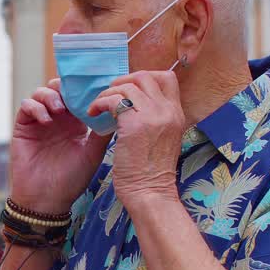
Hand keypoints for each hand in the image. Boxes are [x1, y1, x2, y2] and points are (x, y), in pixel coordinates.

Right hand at [9, 79, 111, 214]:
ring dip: (50, 95)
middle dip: (66, 87)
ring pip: (41, 93)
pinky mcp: (23, 127)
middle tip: (73, 94)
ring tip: (59, 109)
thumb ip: (102, 132)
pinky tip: (46, 119)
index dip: (83, 88)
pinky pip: (26, 106)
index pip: (77, 96)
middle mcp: (57, 119)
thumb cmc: (72, 180)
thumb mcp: (93, 154)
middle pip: (58, 89)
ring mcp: (39, 122)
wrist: (47, 199)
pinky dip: (36, 107)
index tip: (92, 86)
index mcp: (75, 123)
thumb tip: (116, 109)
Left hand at [87, 70, 185, 207]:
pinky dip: (101, 102)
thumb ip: (154, 120)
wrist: (151, 193)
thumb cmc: (151, 173)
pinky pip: (115, 100)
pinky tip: (93, 113)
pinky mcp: (135, 125)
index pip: (167, 78)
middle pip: (146, 76)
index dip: (144, 78)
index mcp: (177, 114)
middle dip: (123, 81)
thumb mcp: (162, 140)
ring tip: (99, 107)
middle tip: (110, 95)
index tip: (128, 91)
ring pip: (128, 85)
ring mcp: (153, 116)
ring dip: (108, 93)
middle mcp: (168, 111)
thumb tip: (133, 106)